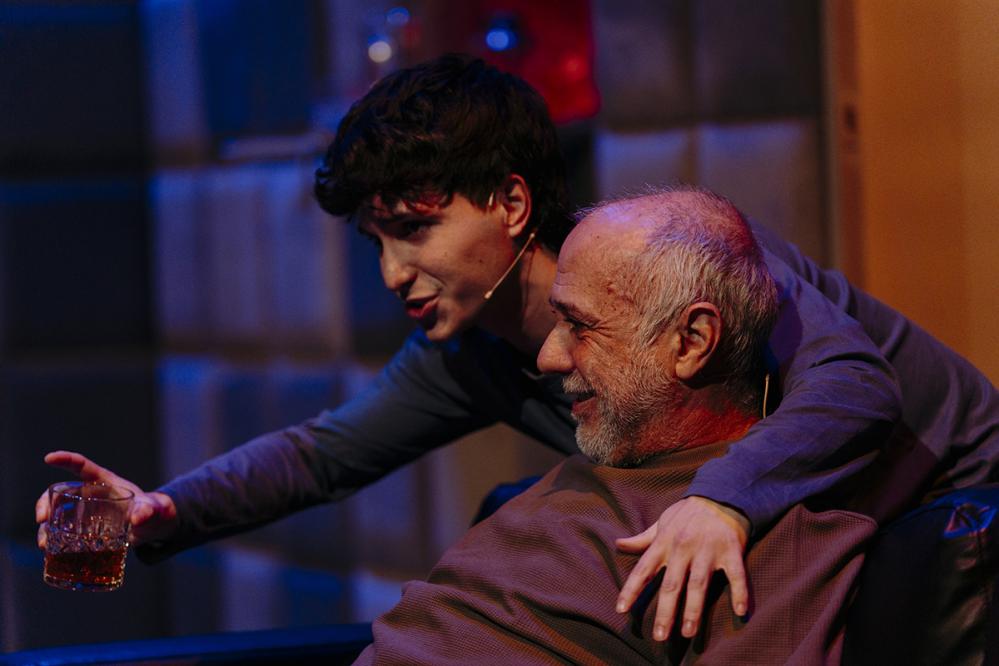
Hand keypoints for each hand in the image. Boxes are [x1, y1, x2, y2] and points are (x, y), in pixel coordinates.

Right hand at [35, 450, 177, 548]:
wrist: (152, 527)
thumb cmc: (151, 510)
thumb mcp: (153, 508)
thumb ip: (148, 510)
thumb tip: (138, 518)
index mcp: (103, 481)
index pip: (81, 466)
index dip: (65, 460)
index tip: (49, 458)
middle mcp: (89, 496)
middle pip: (59, 494)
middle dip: (44, 503)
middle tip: (42, 519)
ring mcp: (84, 514)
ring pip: (56, 517)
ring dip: (45, 529)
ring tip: (44, 545)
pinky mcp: (83, 532)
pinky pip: (63, 535)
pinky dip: (53, 543)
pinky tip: (50, 555)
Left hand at [615, 496, 749, 641]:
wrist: (721, 495)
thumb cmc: (687, 513)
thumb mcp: (662, 523)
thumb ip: (642, 539)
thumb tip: (618, 545)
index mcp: (664, 543)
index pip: (643, 569)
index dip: (631, 589)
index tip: (622, 610)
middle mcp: (683, 548)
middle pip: (672, 584)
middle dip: (665, 611)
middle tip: (660, 636)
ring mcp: (708, 550)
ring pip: (699, 584)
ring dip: (693, 610)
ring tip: (688, 632)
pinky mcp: (731, 551)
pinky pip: (736, 575)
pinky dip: (739, 592)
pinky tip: (739, 611)